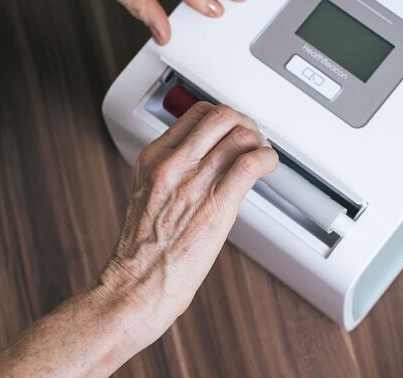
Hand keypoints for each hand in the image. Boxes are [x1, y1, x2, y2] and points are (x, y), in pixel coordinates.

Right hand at [0, 104, 275, 376]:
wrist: (134, 288)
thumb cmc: (142, 254)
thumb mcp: (148, 196)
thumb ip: (171, 173)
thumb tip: (205, 162)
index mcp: (153, 159)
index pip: (197, 113)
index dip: (223, 118)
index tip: (233, 130)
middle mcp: (172, 164)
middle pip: (221, 116)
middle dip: (245, 123)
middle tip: (253, 139)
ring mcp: (194, 183)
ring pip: (239, 136)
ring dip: (260, 143)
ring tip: (262, 157)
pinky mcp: (216, 205)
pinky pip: (251, 163)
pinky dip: (268, 159)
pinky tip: (268, 168)